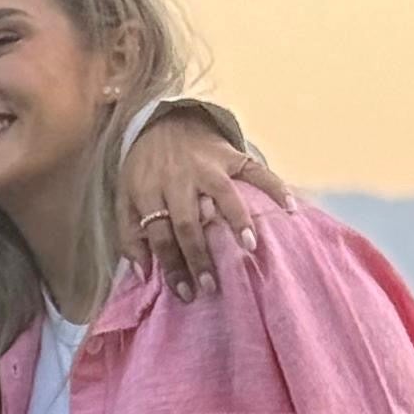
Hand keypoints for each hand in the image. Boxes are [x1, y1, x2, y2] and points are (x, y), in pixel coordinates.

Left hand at [121, 107, 298, 297]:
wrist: (164, 120)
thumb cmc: (145, 169)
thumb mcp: (124, 197)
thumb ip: (129, 234)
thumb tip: (143, 274)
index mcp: (149, 190)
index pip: (159, 234)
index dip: (172, 265)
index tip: (185, 293)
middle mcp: (178, 178)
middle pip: (188, 221)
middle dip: (199, 256)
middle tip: (211, 286)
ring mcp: (206, 165)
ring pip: (223, 194)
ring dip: (237, 220)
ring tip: (250, 247)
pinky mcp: (230, 154)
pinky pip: (257, 171)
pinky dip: (276, 187)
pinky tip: (290, 208)